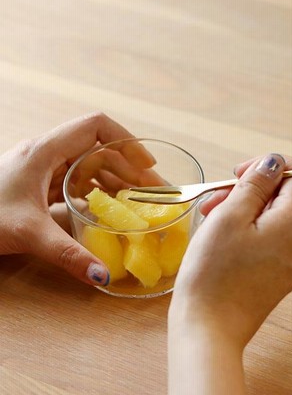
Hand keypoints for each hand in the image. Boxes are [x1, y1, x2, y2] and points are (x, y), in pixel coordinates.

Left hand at [0, 112, 154, 285]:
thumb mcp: (28, 233)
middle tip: (153, 193)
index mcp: (45, 151)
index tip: (147, 165)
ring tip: (138, 202)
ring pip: (90, 166)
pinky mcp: (42, 185)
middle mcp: (48, 154)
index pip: (95, 126)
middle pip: (99, 149)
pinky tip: (109, 209)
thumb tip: (103, 275)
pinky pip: (79, 182)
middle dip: (129, 168)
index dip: (126, 140)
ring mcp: (45, 170)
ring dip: (116, 181)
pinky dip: (99, 192)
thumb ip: (68, 254)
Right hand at [168, 154, 291, 394]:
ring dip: (246, 209)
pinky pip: (273, 238)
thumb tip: (274, 162)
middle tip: (215, 198)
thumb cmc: (212, 271)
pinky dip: (251, 228)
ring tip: (212, 216)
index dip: (275, 165)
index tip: (242, 173)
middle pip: (286, 197)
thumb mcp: (229, 216)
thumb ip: (255, 184)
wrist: (208, 328)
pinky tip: (224, 235)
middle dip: (251, 190)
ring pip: (275, 217)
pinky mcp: (283, 273)